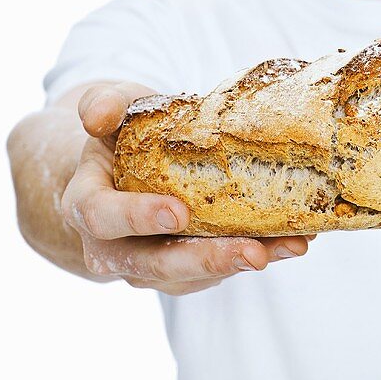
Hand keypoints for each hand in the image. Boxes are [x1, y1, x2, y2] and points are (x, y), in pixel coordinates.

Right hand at [61, 82, 316, 293]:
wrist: (122, 167)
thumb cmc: (119, 132)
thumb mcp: (108, 107)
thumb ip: (101, 104)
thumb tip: (100, 115)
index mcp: (87, 204)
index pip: (104, 216)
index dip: (138, 217)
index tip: (179, 211)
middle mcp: (113, 246)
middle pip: (154, 264)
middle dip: (207, 259)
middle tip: (253, 251)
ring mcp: (149, 264)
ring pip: (193, 275)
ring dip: (243, 262)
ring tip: (290, 245)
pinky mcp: (184, 269)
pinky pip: (218, 269)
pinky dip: (259, 253)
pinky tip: (293, 240)